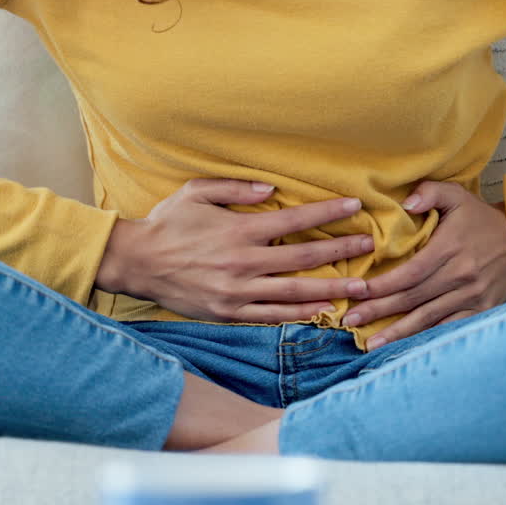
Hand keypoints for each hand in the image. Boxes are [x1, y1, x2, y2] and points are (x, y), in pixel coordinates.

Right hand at [96, 178, 375, 323]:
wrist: (135, 262)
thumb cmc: (167, 223)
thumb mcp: (197, 192)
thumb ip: (236, 189)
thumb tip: (273, 191)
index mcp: (239, 230)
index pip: (294, 221)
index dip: (327, 213)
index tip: (354, 206)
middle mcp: (243, 262)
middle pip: (304, 259)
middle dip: (341, 252)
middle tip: (370, 247)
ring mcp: (237, 291)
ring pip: (294, 293)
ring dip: (331, 289)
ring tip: (361, 287)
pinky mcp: (229, 312)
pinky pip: (272, 315)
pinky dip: (299, 314)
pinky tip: (322, 311)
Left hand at [342, 181, 505, 349]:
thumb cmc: (480, 218)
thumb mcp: (456, 195)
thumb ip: (430, 192)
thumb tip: (407, 202)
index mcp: (449, 249)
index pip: (409, 273)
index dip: (381, 285)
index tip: (356, 293)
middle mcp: (460, 276)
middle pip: (412, 298)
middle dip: (379, 311)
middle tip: (349, 321)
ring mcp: (472, 296)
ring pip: (428, 318)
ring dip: (397, 333)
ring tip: (370, 345)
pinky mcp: (482, 310)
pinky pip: (449, 327)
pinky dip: (426, 338)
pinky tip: (405, 349)